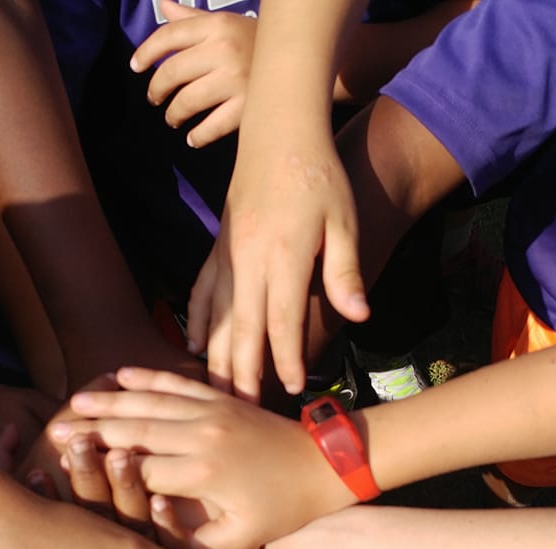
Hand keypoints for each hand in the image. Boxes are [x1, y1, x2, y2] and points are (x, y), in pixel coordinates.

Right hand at [51, 366, 355, 548]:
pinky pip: (178, 383)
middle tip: (52, 430)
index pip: (137, 470)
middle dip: (91, 429)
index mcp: (202, 474)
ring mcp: (212, 411)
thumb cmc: (283, 509)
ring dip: (110, 400)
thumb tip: (148, 545)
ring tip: (72, 401)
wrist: (326, 465)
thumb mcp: (240, 539)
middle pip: (134, 430)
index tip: (63, 469)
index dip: (100, 469)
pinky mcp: (222, 399)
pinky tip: (119, 375)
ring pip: (150, 401)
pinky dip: (147, 378)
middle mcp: (201, 436)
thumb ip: (192, 545)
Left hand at [132, 0, 255, 147]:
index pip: (169, 36)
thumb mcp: (226, 23)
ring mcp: (236, 80)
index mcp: (217, 25)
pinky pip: (212, 127)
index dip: (146, 52)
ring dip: (174, 114)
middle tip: (155, 98)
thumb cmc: (256, 42)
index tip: (135, 67)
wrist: (303, 63)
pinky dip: (198, 136)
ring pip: (187, 102)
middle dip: (157, 89)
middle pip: (172, 72)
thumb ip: (192, 19)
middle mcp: (224, 49)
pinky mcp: (247, 107)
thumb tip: (162, 5)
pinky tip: (193, 138)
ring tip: (172, 118)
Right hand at [186, 121, 367, 400]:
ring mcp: (227, 254)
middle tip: (243, 410)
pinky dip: (197, 321)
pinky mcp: (218, 246)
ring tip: (215, 393)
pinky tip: (196, 347)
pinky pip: (201, 292)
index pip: (283, 320)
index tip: (292, 389)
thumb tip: (359, 316)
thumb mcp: (342, 221)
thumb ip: (344, 272)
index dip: (286, 359)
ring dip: (215, 357)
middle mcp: (248, 259)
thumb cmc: (319, 176)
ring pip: (215, 316)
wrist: (279, 131)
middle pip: (241, 328)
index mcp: (283, 255)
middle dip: (243, 372)